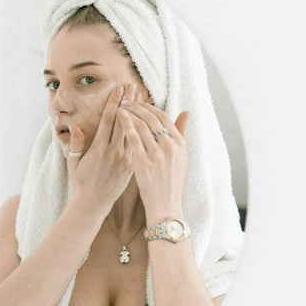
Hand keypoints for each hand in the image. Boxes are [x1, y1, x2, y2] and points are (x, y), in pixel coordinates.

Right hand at [65, 85, 134, 214]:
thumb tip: (75, 126)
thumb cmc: (81, 182)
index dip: (113, 102)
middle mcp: (114, 151)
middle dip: (127, 102)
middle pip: (123, 121)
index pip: (108, 120)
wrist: (94, 203)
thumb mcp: (73, 162)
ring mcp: (125, 158)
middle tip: (132, 85)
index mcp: (99, 148)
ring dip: (138, 113)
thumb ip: (75, 143)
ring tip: (142, 97)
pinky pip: (139, 144)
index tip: (118, 89)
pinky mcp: (132, 165)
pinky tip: (148, 120)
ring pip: (134, 131)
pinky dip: (143, 130)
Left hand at [118, 86, 189, 217]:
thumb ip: (182, 133)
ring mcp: (157, 154)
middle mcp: (170, 147)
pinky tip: (118, 116)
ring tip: (121, 105)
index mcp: (179, 144)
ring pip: (142, 124)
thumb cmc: (171, 182)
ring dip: (130, 112)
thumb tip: (187, 111)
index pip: (164, 117)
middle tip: (128, 100)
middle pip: (152, 118)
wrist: (165, 206)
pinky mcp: (143, 162)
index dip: (151, 107)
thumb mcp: (182, 156)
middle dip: (138, 106)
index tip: (140, 102)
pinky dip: (125, 124)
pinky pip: (133, 137)